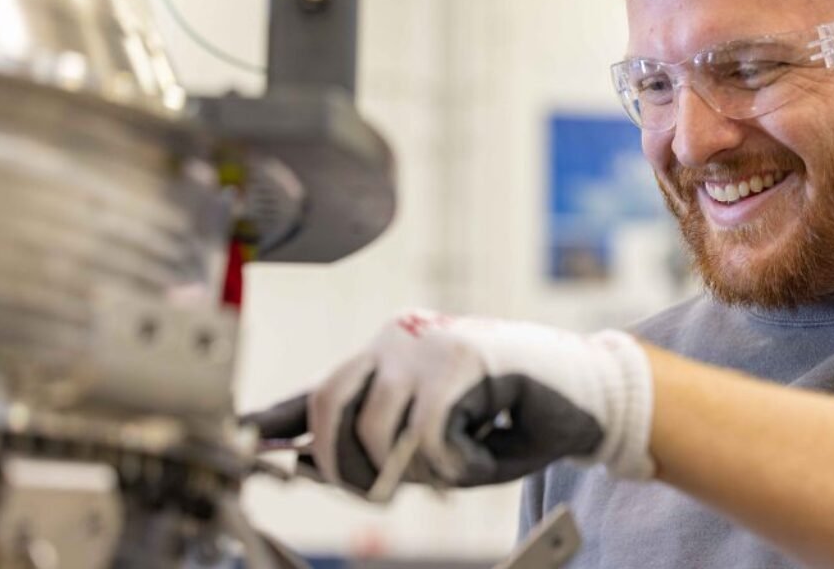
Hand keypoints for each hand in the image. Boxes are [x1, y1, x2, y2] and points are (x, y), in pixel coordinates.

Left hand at [251, 311, 654, 498]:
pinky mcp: (465, 359)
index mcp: (390, 355)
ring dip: (412, 474)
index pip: (319, 386)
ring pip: (377, 428)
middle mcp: (400, 340)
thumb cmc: (514, 423)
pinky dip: (452, 469)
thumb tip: (304, 463)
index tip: (241, 439)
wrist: (592, 398)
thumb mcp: (436, 444)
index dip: (276, 418)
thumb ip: (377, 449)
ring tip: (454, 471)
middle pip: (330, 404)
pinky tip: (480, 459)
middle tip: (380, 494)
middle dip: (344, 467)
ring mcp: (432, 344)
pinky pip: (428, 436)